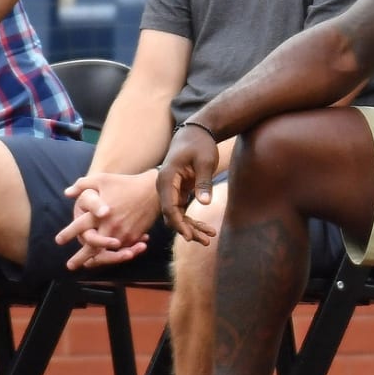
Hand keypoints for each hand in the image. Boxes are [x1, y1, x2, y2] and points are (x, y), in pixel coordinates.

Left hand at [56, 172, 160, 269]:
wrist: (153, 190)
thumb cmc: (125, 183)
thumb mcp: (102, 179)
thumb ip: (83, 185)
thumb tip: (67, 193)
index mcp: (99, 214)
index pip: (79, 227)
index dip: (67, 234)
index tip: (58, 240)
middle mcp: (109, 226)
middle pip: (91, 247)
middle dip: (79, 258)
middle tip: (70, 265)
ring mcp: (122, 234)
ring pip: (107, 253)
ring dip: (97, 260)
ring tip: (89, 264)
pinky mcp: (133, 237)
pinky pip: (121, 250)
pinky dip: (114, 255)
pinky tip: (107, 257)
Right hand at [156, 127, 219, 242]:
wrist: (196, 133)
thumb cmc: (200, 144)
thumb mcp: (205, 161)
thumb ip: (204, 182)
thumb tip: (204, 203)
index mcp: (167, 178)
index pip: (168, 206)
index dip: (178, 223)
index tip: (189, 237)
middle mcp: (164, 186)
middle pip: (171, 214)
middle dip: (187, 229)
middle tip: (204, 241)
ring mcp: (170, 190)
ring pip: (177, 216)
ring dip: (191, 228)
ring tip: (209, 239)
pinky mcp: (177, 193)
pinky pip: (182, 211)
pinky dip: (193, 221)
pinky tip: (207, 230)